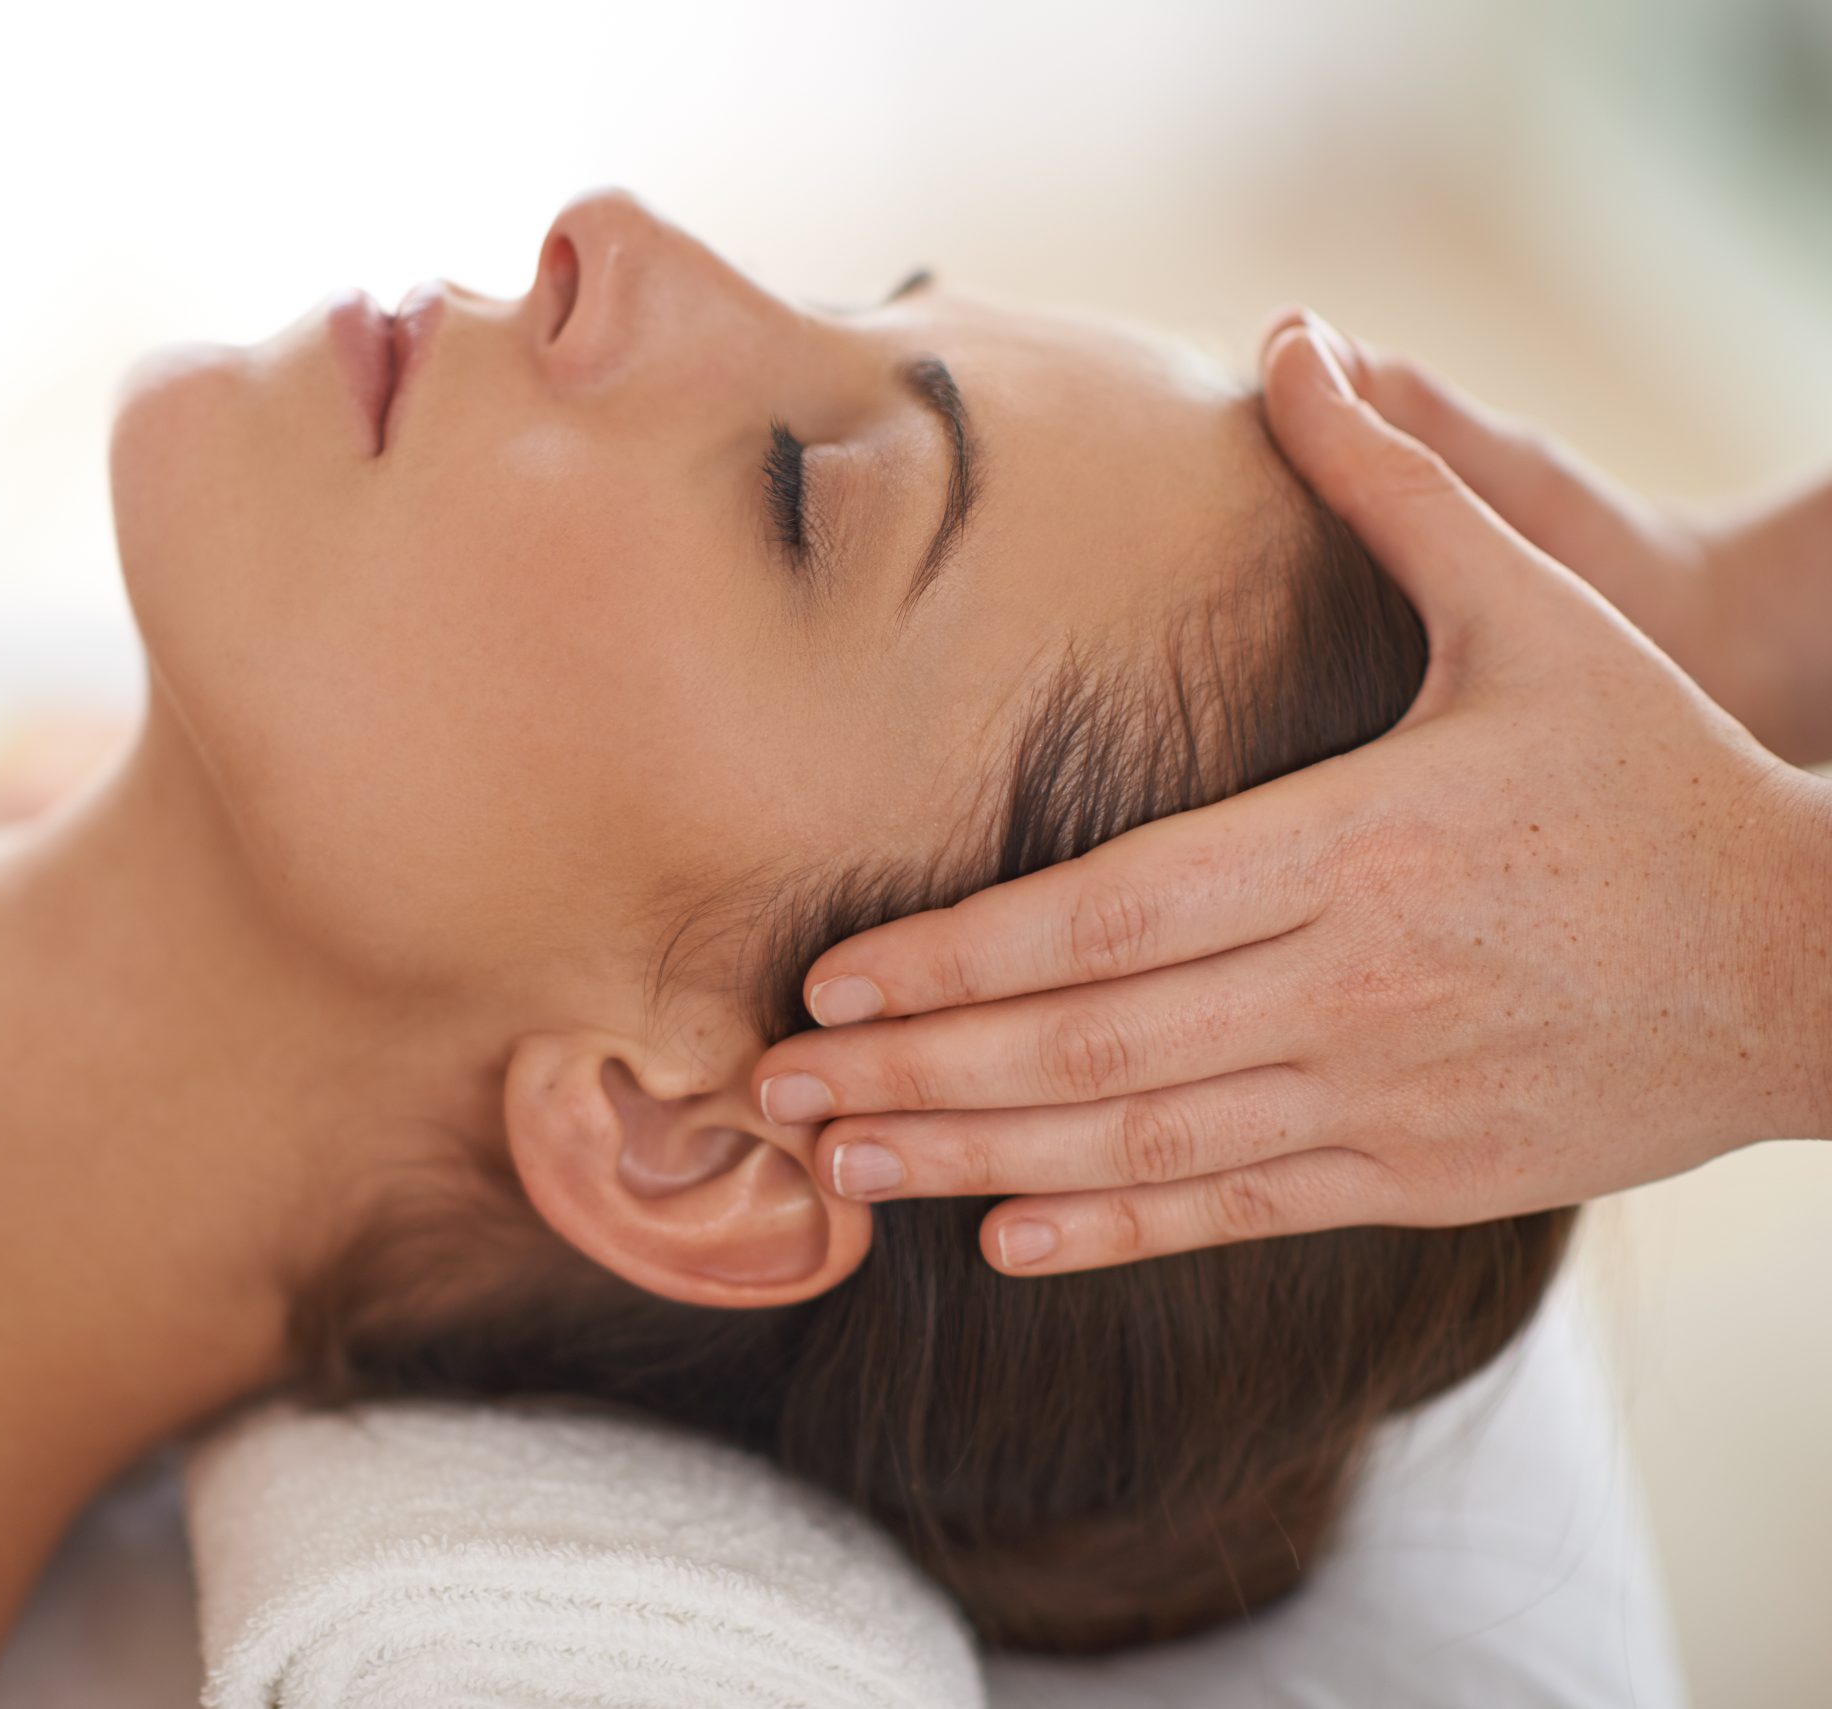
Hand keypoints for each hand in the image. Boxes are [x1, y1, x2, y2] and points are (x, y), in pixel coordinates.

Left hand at [748, 314, 1831, 1274]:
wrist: (1815, 964)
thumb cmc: (1653, 778)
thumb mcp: (1536, 612)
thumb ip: (1393, 490)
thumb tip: (1290, 337)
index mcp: (1357, 841)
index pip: (1113, 913)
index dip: (960, 953)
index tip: (831, 974)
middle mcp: (1351, 979)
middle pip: (1093, 1040)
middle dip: (920, 1067)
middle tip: (771, 1087)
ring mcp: (1382, 1093)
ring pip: (1143, 1142)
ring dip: (976, 1158)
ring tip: (842, 1165)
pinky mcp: (1416, 1175)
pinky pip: (1239, 1210)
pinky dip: (1116, 1229)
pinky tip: (1003, 1238)